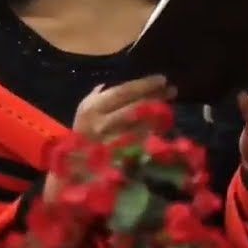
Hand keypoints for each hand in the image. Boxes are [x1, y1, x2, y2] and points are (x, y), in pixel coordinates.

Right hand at [45, 74, 176, 201]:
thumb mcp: (85, 110)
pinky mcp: (122, 157)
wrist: (74, 169)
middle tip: (172, 90)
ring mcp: (113, 142)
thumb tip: (120, 82)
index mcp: (93, 108)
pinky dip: (154, 131)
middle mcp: (103, 124)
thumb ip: (100, 94)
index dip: (145, 85)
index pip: (124, 91)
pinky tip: (162, 125)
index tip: (162, 79)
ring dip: (159, 113)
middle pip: (136, 106)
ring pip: (143, 123)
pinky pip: (143, 141)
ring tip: (169, 105)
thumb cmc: (83, 134)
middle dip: (156, 96)